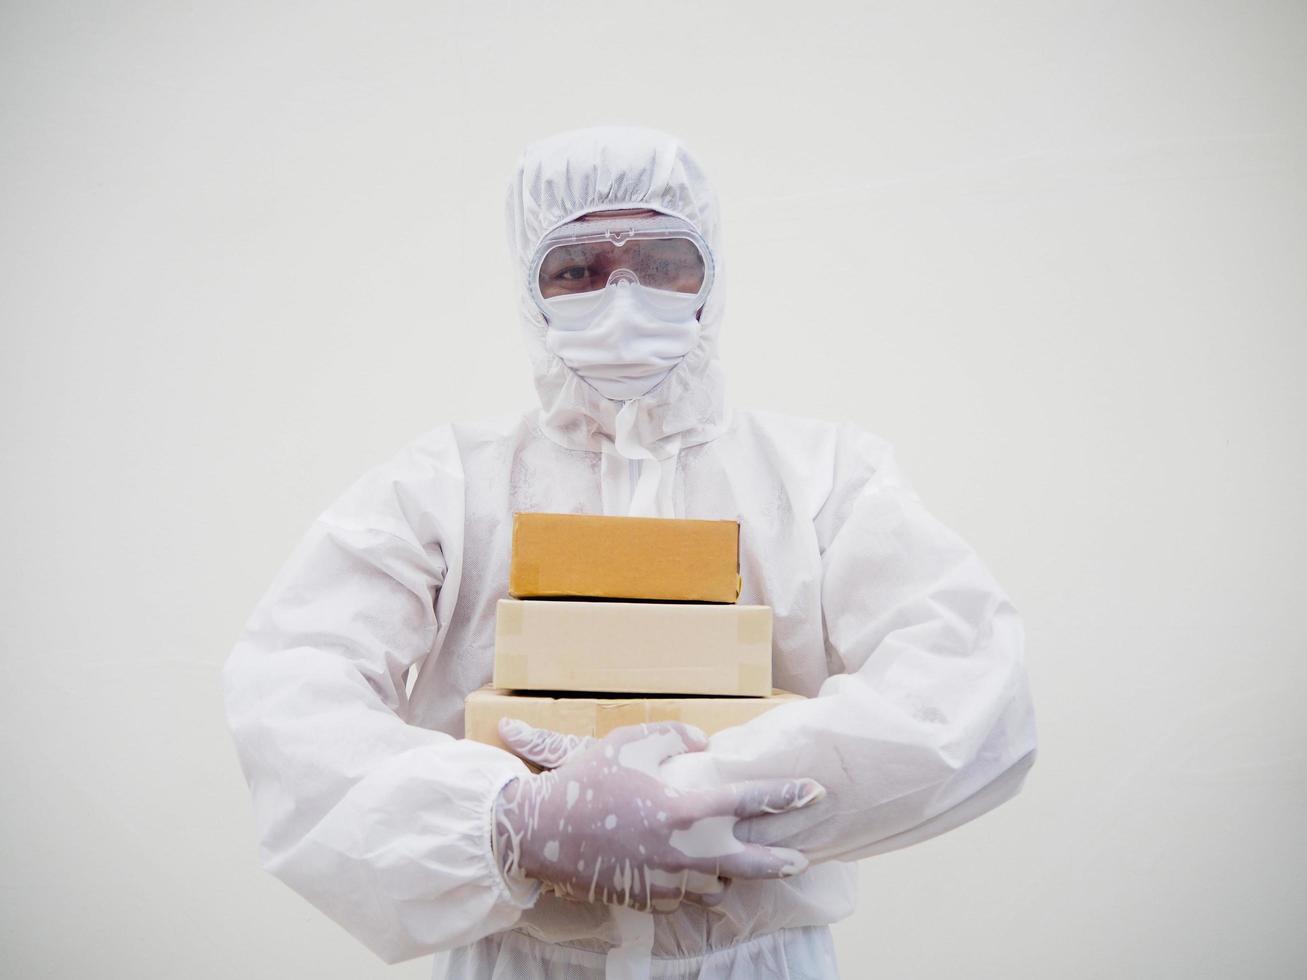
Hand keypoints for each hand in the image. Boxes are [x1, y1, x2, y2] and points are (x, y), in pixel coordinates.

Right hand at [492, 719, 823, 912]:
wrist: (539, 832)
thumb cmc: (584, 781)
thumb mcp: (628, 741)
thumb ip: (673, 736)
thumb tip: (703, 744)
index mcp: (680, 810)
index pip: (745, 802)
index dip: (784, 795)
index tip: (814, 791)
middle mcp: (679, 852)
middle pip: (745, 864)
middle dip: (777, 862)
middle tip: (800, 858)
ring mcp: (662, 881)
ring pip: (712, 884)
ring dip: (724, 872)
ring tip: (733, 860)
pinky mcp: (645, 900)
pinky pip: (680, 897)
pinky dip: (687, 884)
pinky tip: (685, 872)